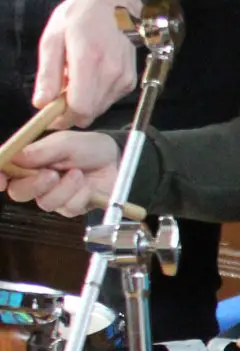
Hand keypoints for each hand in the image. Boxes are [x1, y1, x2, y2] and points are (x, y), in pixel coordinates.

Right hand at [5, 130, 123, 216]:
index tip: (1, 180)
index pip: (4, 171)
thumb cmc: (88, 148)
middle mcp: (36, 180)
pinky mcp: (70, 207)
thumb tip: (17, 157)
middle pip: (19, 192)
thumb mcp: (66, 142)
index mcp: (28, 162)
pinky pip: (68, 208)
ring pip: (45, 202)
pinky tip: (88, 185)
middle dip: (34, 184)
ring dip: (65, 188)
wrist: (116, 160)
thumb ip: (42, 150)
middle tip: (52, 174)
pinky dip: (80, 195)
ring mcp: (53, 196)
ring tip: (78, 173)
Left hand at [35, 0, 143, 124]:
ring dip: (84, 101)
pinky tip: (91, 76)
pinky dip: (96, 95)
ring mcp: (124, 76)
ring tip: (75, 79)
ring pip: (99, 107)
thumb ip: (47, 74)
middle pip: (89, 111)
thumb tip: (42, 102)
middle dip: (71, 110)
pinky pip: (109, 99)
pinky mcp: (130, 79)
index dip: (63, 117)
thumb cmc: (80, 16)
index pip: (80, 107)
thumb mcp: (52, 38)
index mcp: (88, 59)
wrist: (113, 2)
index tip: (50, 115)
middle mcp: (111, 71)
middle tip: (59, 94)